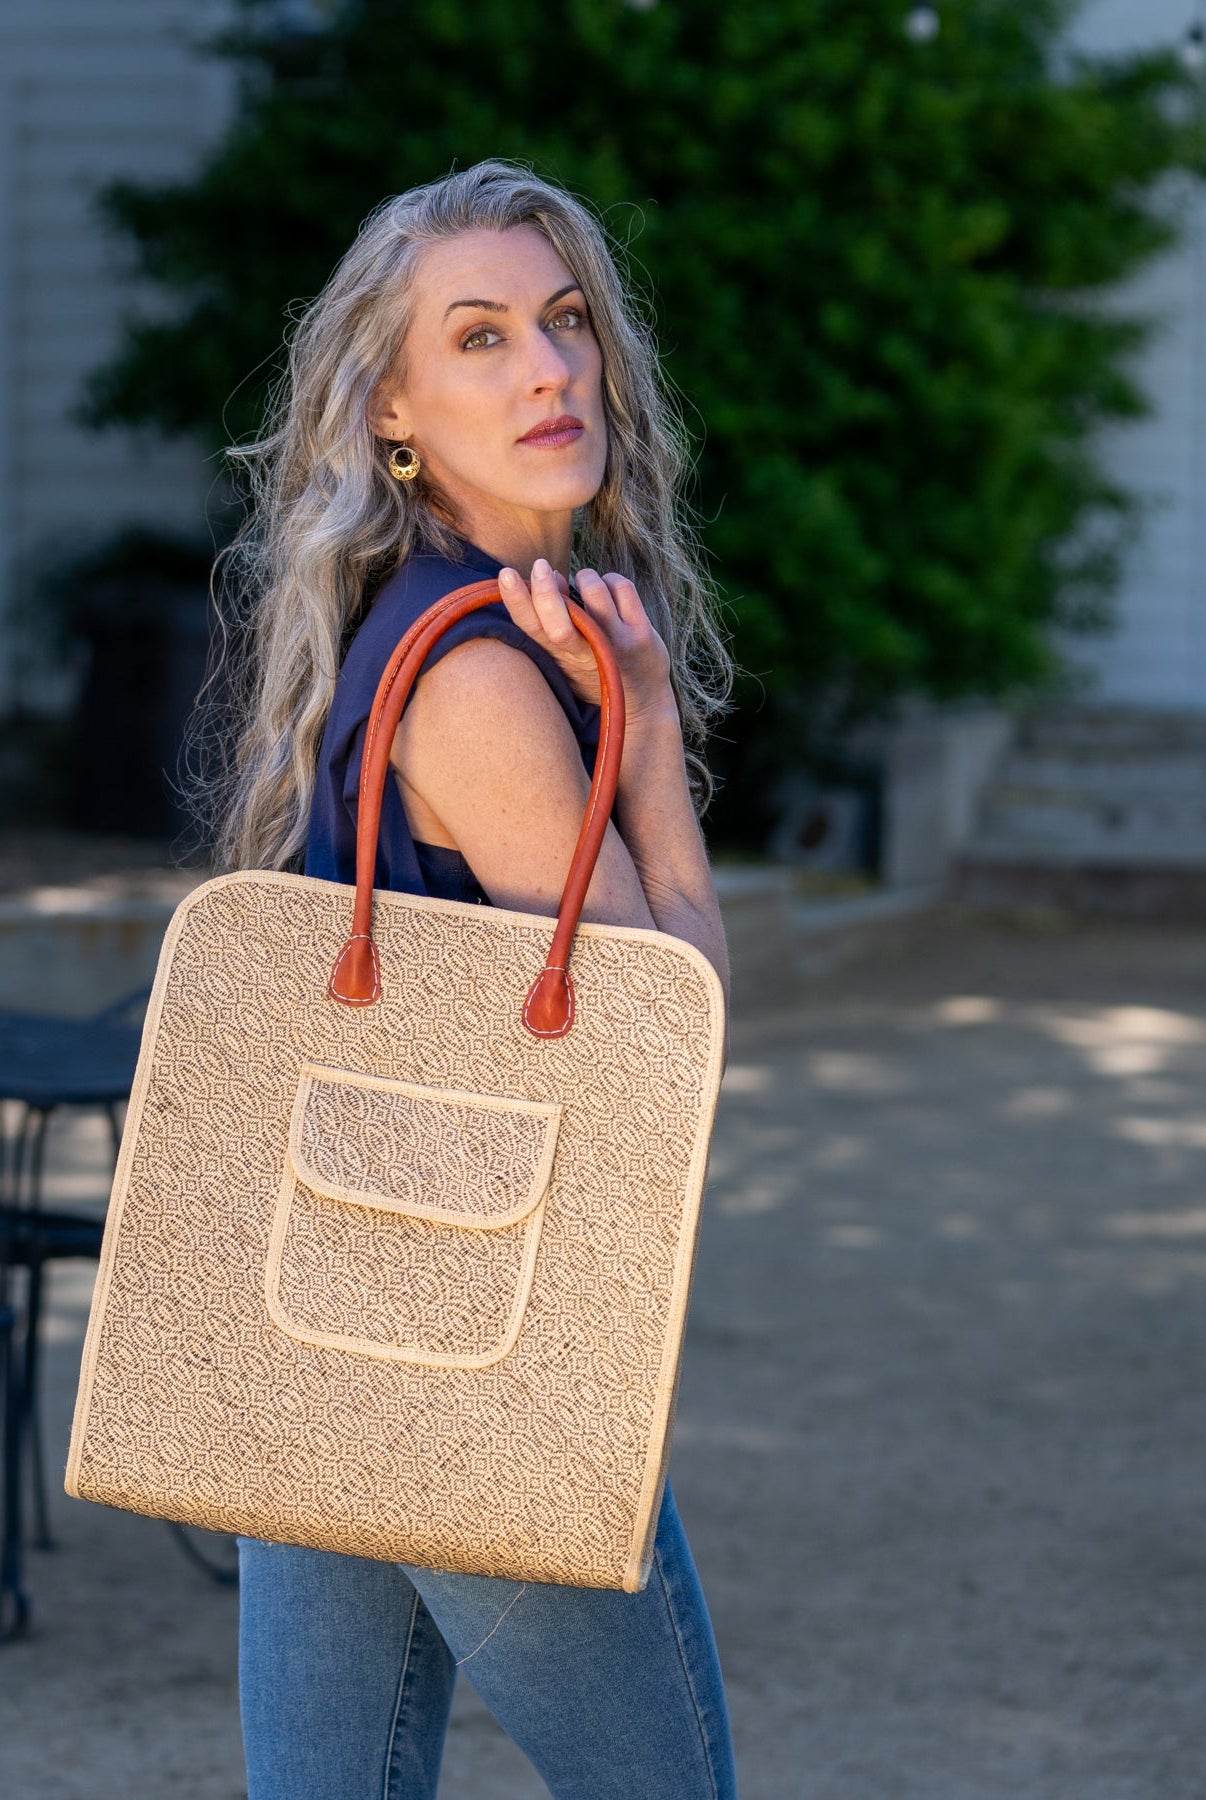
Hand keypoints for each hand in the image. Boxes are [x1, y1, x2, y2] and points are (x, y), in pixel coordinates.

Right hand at [497, 557, 676, 725]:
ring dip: (586, 577)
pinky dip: (612, 580)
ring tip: (586, 584)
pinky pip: (622, 588)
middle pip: (559, 622)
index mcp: (560, 659)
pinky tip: (610, 591)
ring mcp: (616, 643)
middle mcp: (586, 654)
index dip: (517, 602)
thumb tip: (548, 576)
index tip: (507, 575)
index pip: (531, 630)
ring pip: (595, 591)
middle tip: (540, 565)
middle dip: (545, 590)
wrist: (643, 703)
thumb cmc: (595, 671)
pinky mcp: (642, 634)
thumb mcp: (567, 655)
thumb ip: (554, 620)